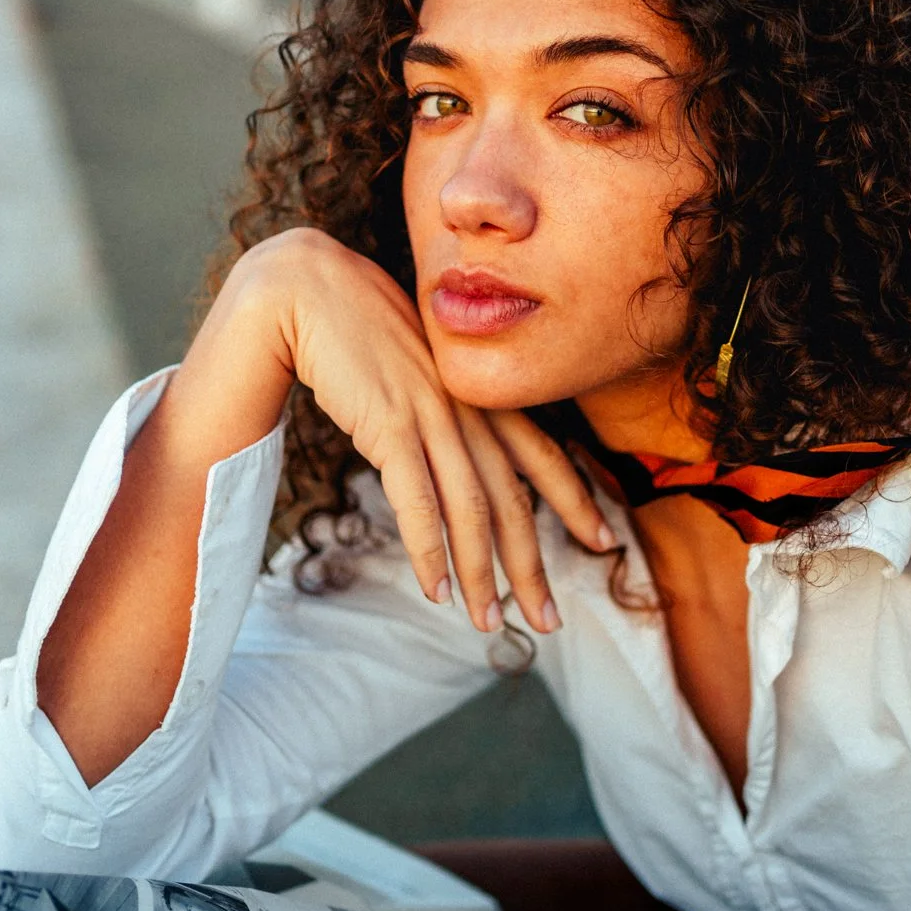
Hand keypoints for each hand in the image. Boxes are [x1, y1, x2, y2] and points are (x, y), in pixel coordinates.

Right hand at [239, 228, 615, 633]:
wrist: (306, 289)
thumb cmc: (356, 328)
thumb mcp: (417, 366)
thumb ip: (445, 403)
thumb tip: (456, 445)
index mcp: (479, 391)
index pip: (543, 455)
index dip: (576, 501)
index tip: (603, 542)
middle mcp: (466, 405)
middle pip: (514, 498)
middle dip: (534, 565)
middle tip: (549, 620)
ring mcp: (431, 414)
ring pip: (471, 509)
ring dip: (481, 573)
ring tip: (489, 622)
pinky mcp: (388, 423)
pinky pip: (417, 501)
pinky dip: (429, 550)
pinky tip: (436, 590)